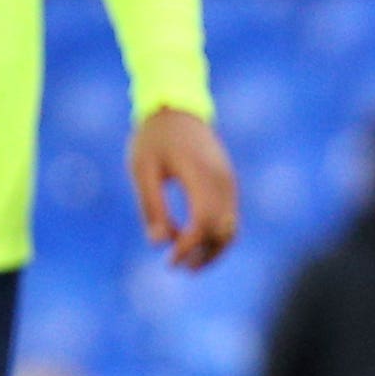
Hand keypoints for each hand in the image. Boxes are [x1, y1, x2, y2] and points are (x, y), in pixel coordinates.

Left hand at [129, 105, 238, 270]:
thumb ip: (151, 206)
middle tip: (178, 267)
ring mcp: (229, 181)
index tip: (171, 261)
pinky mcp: (228, 182)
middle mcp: (222, 180)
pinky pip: (230, 217)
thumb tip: (158, 244)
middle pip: (223, 230)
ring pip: (231, 227)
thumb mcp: (143, 169)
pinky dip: (217, 236)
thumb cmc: (154, 138)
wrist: (177, 108)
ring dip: (214, 250)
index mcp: (200, 174)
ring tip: (190, 264)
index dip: (189, 247)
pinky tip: (196, 243)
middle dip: (203, 255)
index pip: (203, 222)